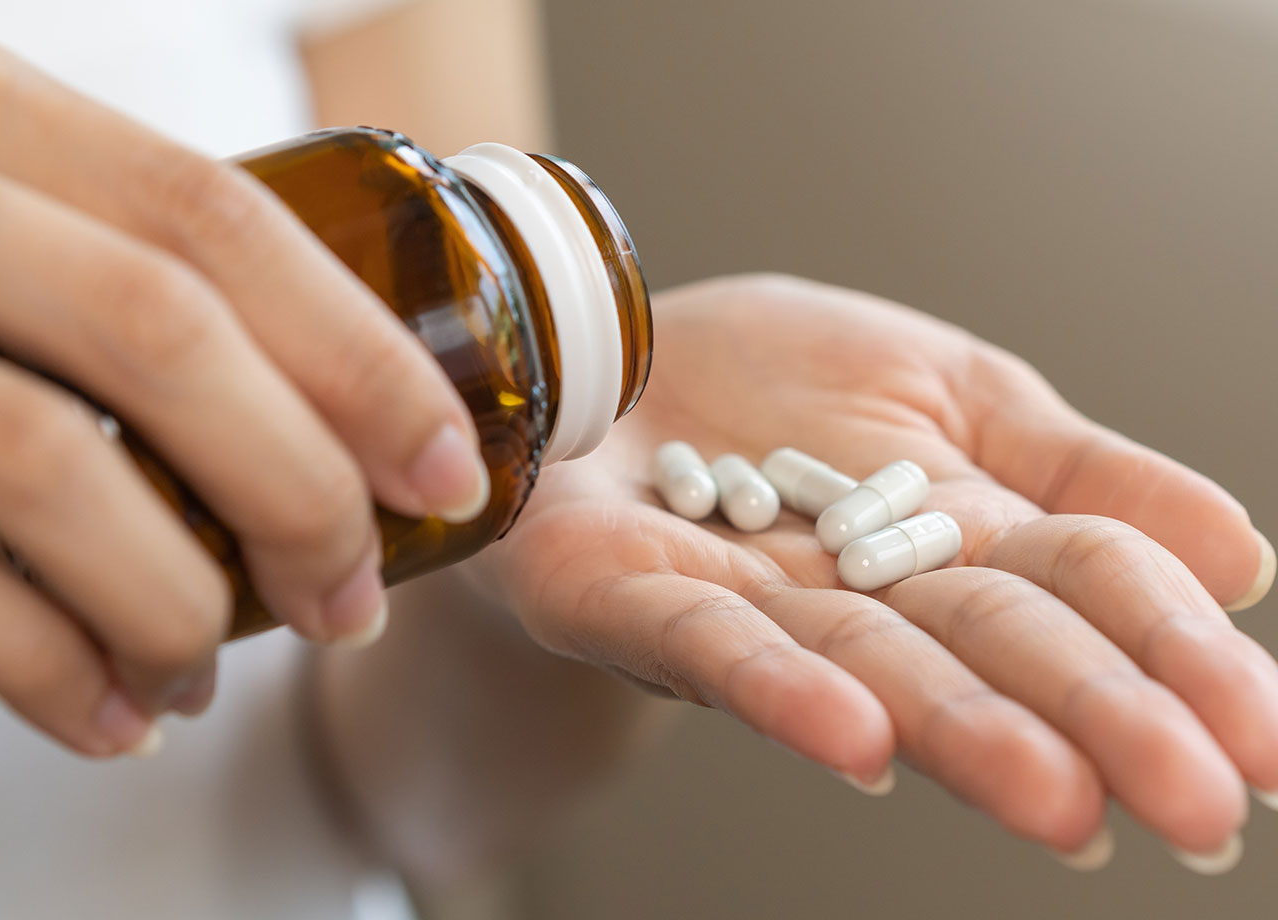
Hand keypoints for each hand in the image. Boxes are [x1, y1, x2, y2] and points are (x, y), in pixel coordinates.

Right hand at [0, 51, 485, 756]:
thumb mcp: (17, 218)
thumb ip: (128, 267)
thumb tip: (341, 413)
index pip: (215, 218)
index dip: (359, 355)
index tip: (450, 473)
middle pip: (167, 332)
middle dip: (298, 491)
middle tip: (352, 604)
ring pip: (51, 463)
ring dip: (174, 606)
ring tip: (207, 675)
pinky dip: (53, 673)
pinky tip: (116, 715)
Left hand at [472, 273, 1277, 867]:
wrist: (616, 362)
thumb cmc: (781, 383)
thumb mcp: (953, 392)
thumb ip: (1078, 470)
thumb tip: (1243, 558)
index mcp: (954, 534)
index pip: (1085, 587)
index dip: (1174, 653)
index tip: (1273, 746)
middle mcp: (862, 590)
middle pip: (990, 646)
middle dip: (1095, 718)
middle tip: (1202, 805)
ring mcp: (747, 600)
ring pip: (866, 666)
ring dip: (959, 731)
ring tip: (1059, 798)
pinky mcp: (627, 593)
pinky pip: (704, 642)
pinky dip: (779, 688)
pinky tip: (859, 736)